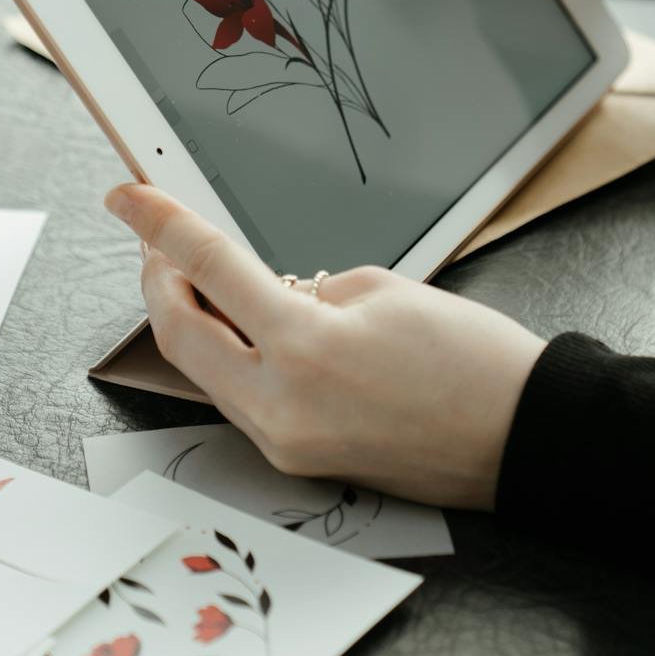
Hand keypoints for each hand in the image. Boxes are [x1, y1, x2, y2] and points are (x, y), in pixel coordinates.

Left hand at [104, 183, 545, 509]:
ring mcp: (285, 441)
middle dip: (156, 278)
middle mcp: (281, 405)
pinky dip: (226, 354)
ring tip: (193, 274)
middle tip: (154, 238)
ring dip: (189, 318)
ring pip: (202, 370)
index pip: (208, 269)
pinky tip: (237, 323)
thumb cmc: (476, 362)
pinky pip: (237, 397)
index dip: (160, 225)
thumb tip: (263, 293)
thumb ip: (307, 289)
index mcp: (305, 349)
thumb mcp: (384, 292)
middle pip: (180, 332)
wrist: (525, 440)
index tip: (129, 197)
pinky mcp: (298, 458)